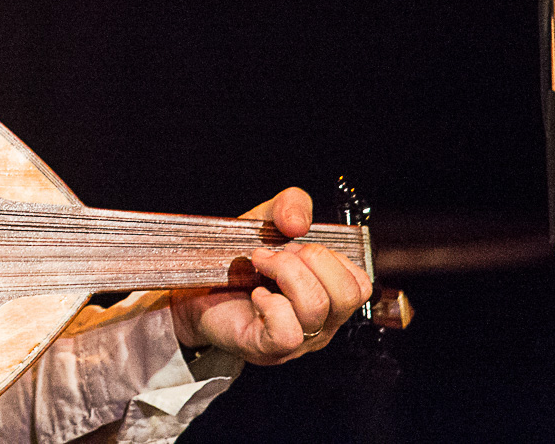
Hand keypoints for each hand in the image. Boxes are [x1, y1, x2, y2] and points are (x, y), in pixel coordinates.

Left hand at [170, 187, 371, 365]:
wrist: (195, 288)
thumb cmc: (237, 262)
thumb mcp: (267, 222)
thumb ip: (290, 206)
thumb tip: (299, 222)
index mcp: (329, 297)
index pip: (360, 284)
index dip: (330, 256)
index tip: (295, 246)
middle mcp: (320, 324)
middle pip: (346, 294)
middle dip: (310, 259)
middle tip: (277, 254)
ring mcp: (297, 341)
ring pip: (315, 306)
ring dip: (284, 272)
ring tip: (259, 265)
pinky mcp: (267, 348)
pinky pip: (287, 331)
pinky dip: (270, 304)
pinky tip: (255, 294)